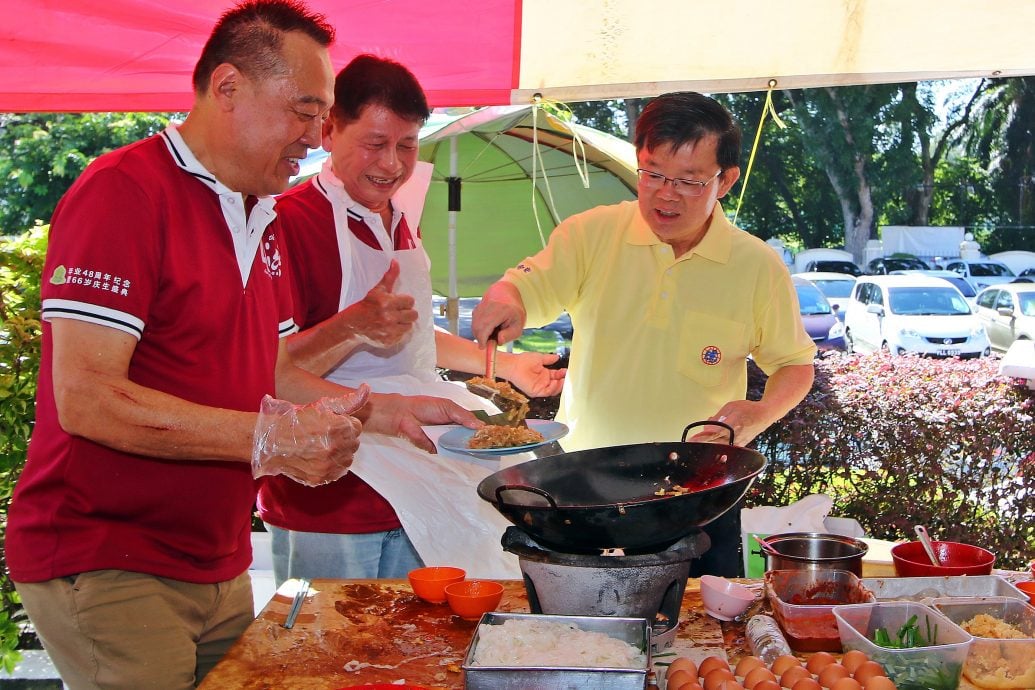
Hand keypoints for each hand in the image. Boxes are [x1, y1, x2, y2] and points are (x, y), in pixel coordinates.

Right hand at [252, 385, 368, 485]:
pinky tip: (319, 458)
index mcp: (335, 426)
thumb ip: (347, 401)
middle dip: (344, 438)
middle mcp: (333, 447)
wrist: (269, 441)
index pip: (357, 427)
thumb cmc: (295, 420)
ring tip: (323, 446)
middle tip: (326, 435)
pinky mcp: (319, 477)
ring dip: (340, 453)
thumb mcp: (320, 406)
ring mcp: (326, 464)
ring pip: (348, 459)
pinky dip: (332, 466)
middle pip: (354, 443)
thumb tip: (366, 389)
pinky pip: (338, 472)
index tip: (332, 423)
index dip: (345, 424)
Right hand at [342, 260, 417, 347]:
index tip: (397, 302)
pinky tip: (388, 329)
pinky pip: (402, 336)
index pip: (410, 301)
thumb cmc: (366, 306)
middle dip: (406, 312)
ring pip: (409, 326)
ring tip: (393, 320)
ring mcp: (389, 330)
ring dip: (403, 323)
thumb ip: (389, 277)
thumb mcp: (377, 290)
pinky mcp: (389, 341)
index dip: (405, 301)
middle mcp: (389, 317)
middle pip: (413, 314)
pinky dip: (397, 333)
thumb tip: (396, 262)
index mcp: (387, 302)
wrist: (353, 325)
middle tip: (397, 312)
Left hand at [364, 392, 480, 453]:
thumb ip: (464, 416)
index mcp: (456, 419)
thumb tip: (480, 426)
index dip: (481, 430)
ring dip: (469, 447)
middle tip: (491, 443)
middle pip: (468, 438)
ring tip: (483, 448)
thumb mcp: (448, 407)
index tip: (494, 434)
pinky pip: (448, 452)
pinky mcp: (436, 449)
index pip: (472, 426)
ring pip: (460, 446)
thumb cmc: (425, 406)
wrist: (404, 415)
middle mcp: (451, 431)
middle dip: (478, 440)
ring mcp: (444, 441)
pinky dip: (455, 451)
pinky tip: (465, 451)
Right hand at [472, 281, 525, 345]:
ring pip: (475, 326)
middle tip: (491, 340)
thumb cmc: (513, 311)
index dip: (482, 339)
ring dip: (481, 333)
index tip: (483, 347)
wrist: (505, 293)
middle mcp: (488, 306)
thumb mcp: (518, 325)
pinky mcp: (476, 309)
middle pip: (477, 328)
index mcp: (501, 310)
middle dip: (481, 338)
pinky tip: (489, 326)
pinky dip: (480, 328)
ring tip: (494, 330)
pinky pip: (474, 323)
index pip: (485, 326)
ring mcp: (480, 306)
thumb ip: (510, 335)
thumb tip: (499, 341)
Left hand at [498, 351, 565, 397]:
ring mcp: (540, 387)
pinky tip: (556, 382)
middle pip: (556, 384)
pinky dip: (553, 388)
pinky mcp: (535, 391)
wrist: (514, 364)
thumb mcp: (540, 358)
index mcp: (545, 374)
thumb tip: (557, 357)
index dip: (562, 374)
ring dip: (560, 386)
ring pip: (553, 390)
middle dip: (563, 381)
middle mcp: (543, 381)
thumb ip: (549, 359)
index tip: (568, 370)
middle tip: (568, 377)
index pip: (556, 376)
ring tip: (564, 380)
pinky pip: (547, 392)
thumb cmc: (524, 360)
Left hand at [686, 400, 769, 446]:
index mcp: (731, 426)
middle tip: (691, 445)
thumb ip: (718, 417)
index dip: (701, 438)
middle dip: (702, 444)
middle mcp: (734, 437)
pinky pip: (727, 449)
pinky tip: (712, 446)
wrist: (765, 415)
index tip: (691, 440)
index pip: (713, 434)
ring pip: (720, 448)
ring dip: (709, 446)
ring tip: (700, 446)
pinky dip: (718, 447)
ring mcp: (738, 443)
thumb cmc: (748, 409)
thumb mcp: (731, 407)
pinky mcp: (740, 445)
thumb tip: (707, 427)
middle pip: (715, 443)